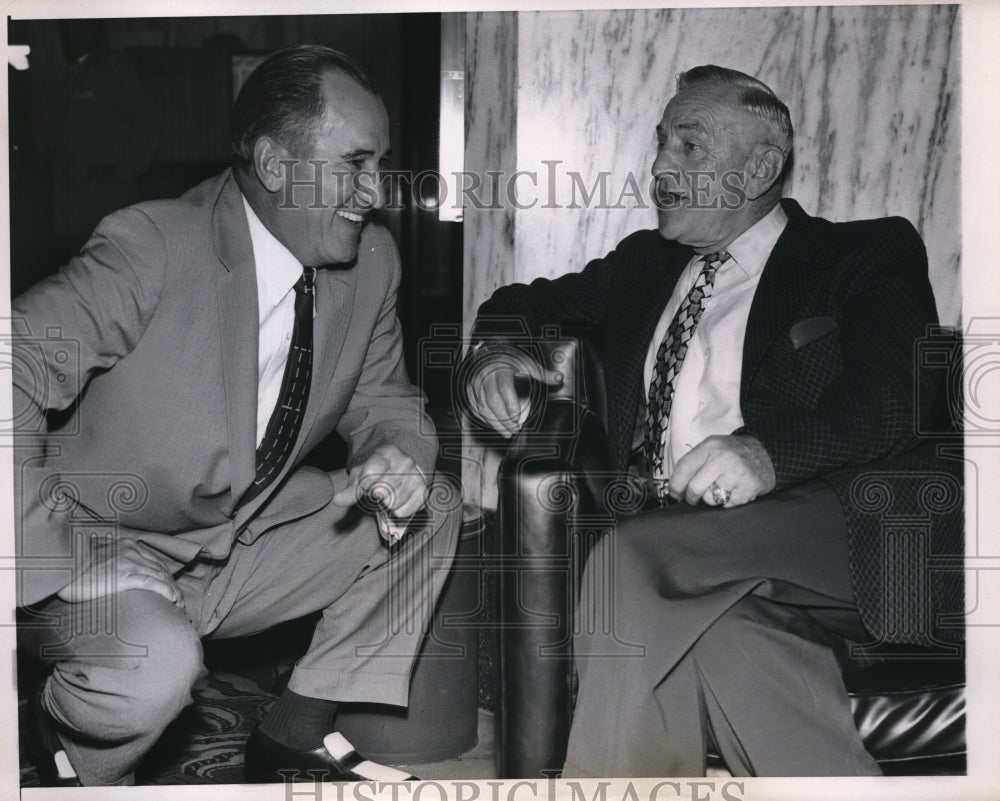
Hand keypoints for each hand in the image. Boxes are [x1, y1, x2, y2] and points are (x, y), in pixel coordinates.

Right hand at [56, 537, 183, 605]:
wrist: (62, 565)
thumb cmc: (74, 565)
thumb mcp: (96, 558)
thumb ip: (108, 561)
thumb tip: (110, 572)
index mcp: (126, 546)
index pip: (153, 561)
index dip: (165, 575)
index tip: (170, 586)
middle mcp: (132, 552)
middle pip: (161, 569)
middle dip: (172, 584)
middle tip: (179, 598)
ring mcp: (130, 563)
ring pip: (161, 576)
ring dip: (173, 590)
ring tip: (179, 603)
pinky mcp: (125, 576)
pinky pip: (153, 583)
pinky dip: (166, 591)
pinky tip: (173, 599)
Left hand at [332, 444, 427, 518]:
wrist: (404, 468)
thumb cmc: (379, 472)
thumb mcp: (362, 475)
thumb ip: (350, 489)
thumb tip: (337, 501)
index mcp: (387, 453)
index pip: (369, 476)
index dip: (364, 486)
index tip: (367, 484)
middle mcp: (406, 462)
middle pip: (380, 492)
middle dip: (375, 495)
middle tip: (378, 490)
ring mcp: (416, 476)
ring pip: (392, 504)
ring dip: (386, 505)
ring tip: (388, 495)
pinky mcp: (423, 492)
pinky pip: (403, 512)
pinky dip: (396, 512)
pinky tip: (397, 502)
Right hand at [465, 348, 563, 437]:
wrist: (490, 351)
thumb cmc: (509, 358)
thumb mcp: (526, 363)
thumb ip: (542, 373)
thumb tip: (559, 378)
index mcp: (501, 368)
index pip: (504, 389)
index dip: (510, 406)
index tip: (517, 419)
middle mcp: (485, 375)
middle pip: (492, 401)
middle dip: (503, 419)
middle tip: (514, 430)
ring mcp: (475, 382)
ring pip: (482, 407)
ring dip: (494, 422)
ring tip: (507, 432)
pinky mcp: (470, 389)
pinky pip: (475, 407)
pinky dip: (485, 419)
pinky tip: (495, 426)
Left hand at [669, 434, 775, 507]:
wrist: (766, 453)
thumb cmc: (733, 454)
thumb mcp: (712, 448)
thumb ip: (695, 463)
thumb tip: (675, 488)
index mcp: (710, 447)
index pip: (684, 468)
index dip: (675, 485)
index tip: (674, 493)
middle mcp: (722, 458)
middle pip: (695, 488)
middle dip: (691, 497)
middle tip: (693, 498)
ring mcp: (737, 473)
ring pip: (710, 499)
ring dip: (712, 499)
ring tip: (721, 489)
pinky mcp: (749, 487)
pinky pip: (728, 504)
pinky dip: (729, 501)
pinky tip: (735, 490)